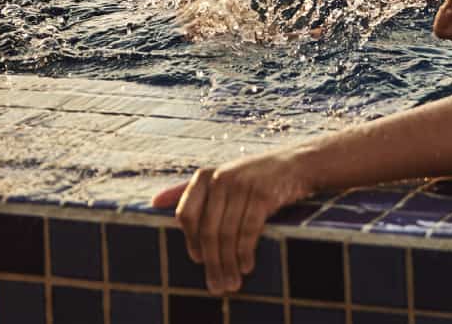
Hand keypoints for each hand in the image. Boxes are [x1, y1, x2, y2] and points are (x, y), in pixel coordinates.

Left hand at [150, 149, 310, 292]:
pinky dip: (246, 252)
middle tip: (216, 286)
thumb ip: (189, 191)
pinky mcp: (262, 194)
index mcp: (205, 176)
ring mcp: (242, 185)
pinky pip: (249, 230)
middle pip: (207, 229)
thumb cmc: (254, 176)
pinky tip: (246, 267)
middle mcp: (221, 178)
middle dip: (211, 262)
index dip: (190, 240)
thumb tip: (154, 202)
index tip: (197, 260)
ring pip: (228, 233)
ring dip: (229, 264)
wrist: (296, 164)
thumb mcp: (221, 178)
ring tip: (232, 283)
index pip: (186, 214)